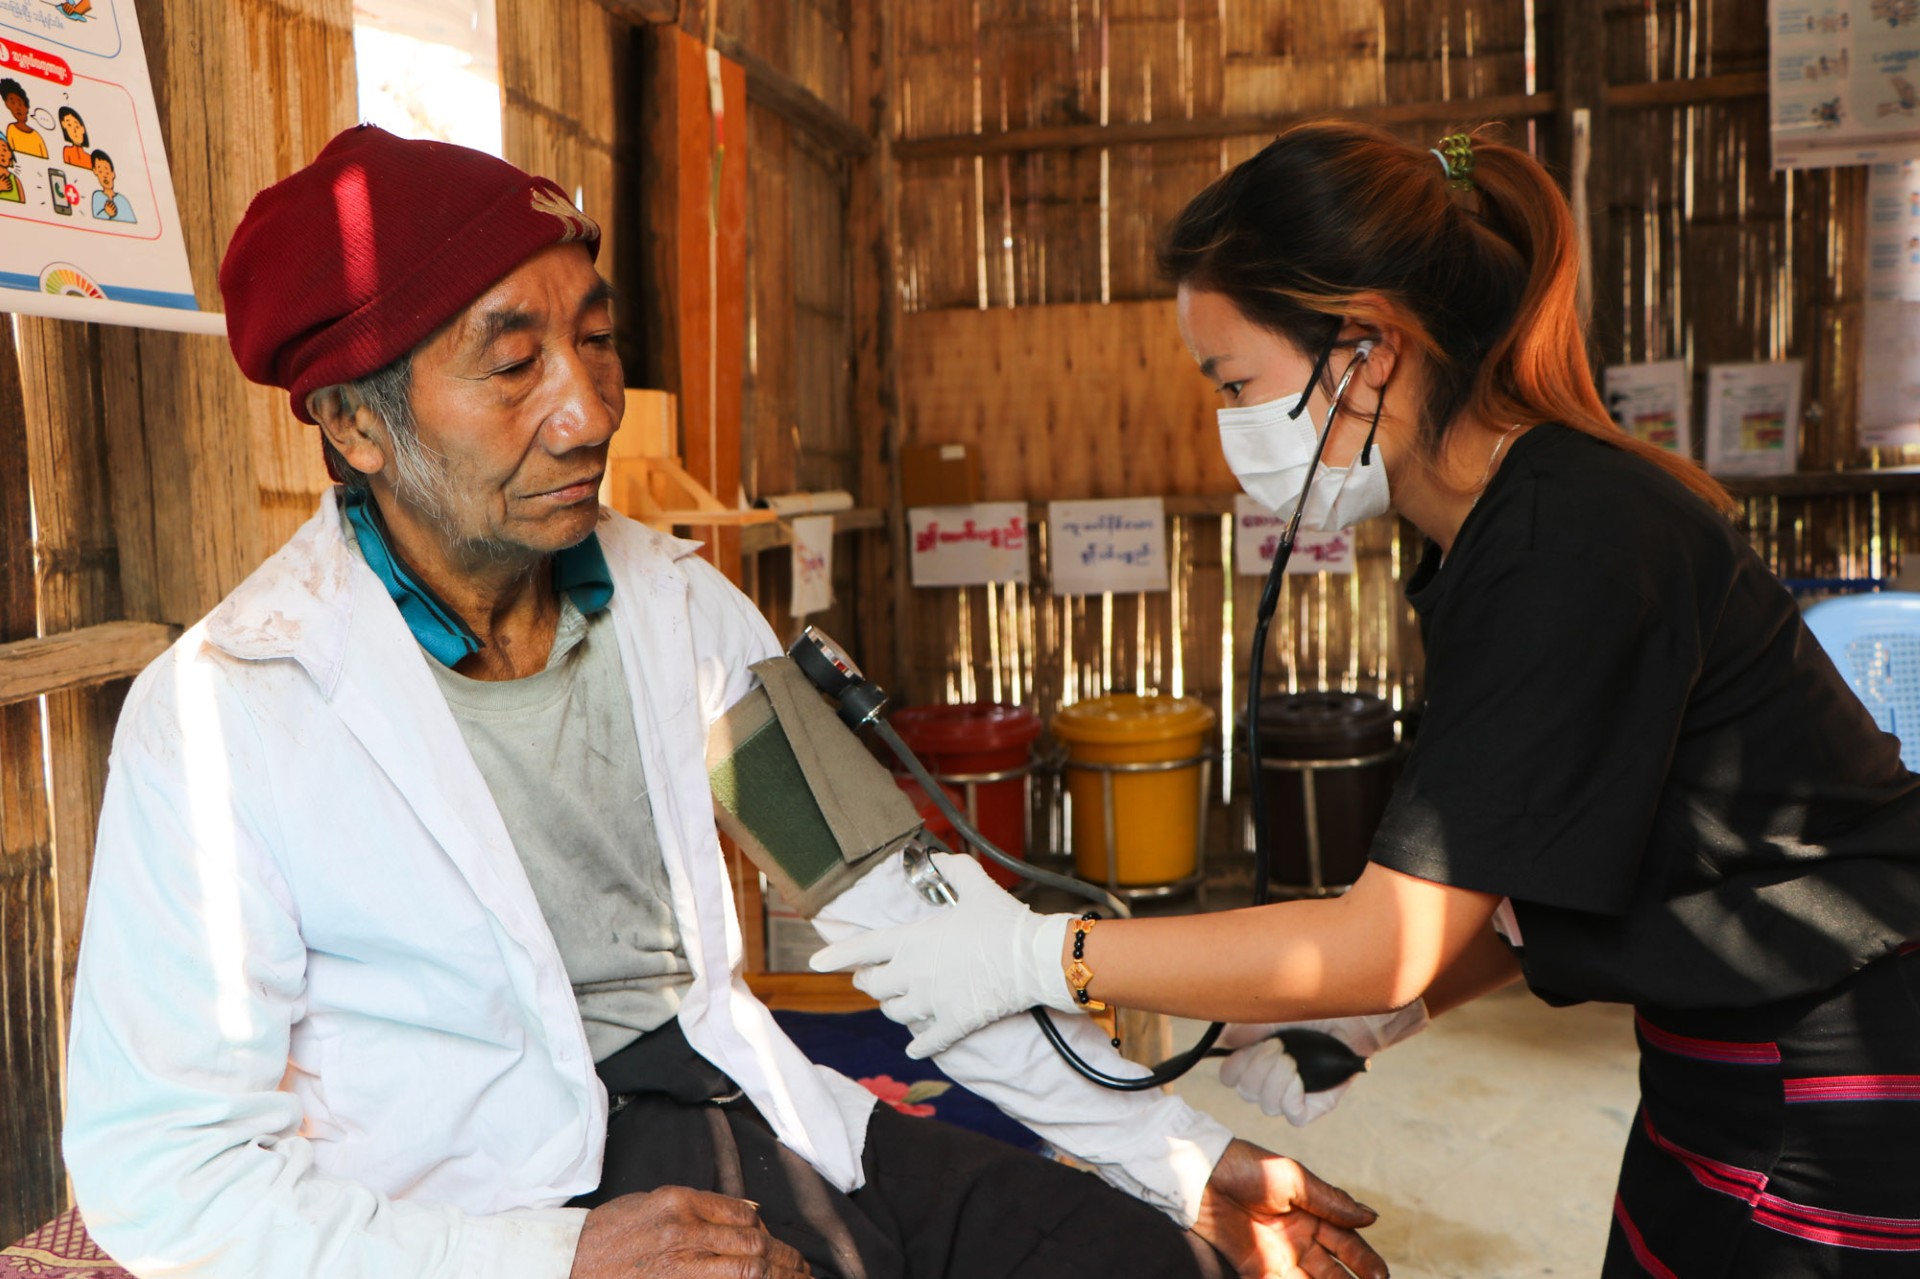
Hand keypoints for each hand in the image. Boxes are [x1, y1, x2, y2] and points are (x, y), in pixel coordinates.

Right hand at [569, 1186, 812, 1277]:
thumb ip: (697, 1207)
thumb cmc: (606, 1236)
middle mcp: (684, 1231)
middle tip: (805, 1272)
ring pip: (748, 1270)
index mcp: (678, 1203)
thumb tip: (747, 1215)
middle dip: (787, 1261)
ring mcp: (681, 1265)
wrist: (566, 1265)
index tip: (780, 1247)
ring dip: (779, 1278)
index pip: (743, 1214)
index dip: (769, 1233)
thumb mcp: (650, 1204)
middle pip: (753, 1244)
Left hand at [809, 852, 1077, 1057]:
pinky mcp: (953, 1023)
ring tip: (897, 1001)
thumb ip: (952, 870)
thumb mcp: (976, 885)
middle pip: (872, 986)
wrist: (1032, 960)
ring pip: (894, 1013)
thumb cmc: (1003, 921)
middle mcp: (913, 974)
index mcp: (911, 940)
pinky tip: (915, 1047)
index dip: (836, 955)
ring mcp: (931, 1002)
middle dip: (867, 981)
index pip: (861, 948)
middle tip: (869, 978)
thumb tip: (937, 858)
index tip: (816, 962)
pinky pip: (926, 1041)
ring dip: (892, 1007)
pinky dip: (918, 1045)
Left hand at [1192, 1139, 1387, 1278]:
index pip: (1346, 1242)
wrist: (1201, 1174)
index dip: (1364, 1260)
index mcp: (1312, 1214)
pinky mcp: (1257, 1269)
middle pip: (1334, 1269)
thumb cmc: (1247, 1167)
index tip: (1382, 1276)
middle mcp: (1299, 1238)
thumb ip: (1331, 1202)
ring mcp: (1279, 1256)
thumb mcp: (1295, 1180)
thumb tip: (1371, 1218)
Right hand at [1217, 1003, 1427, 1125]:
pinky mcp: (1316, 1104)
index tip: (1252, 1046)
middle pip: (1247, 1092)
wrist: (1354, 1014)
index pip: (1230, 1077)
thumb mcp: (1275, 1014)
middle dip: (1258, 1068)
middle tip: (1278, 1046)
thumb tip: (1225, 1040)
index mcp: (1258, 1057)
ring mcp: (1295, 1093)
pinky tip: (1299, 1078)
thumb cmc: (1316, 1009)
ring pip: (1268, 1105)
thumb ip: (1248, 1028)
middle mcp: (1273, 1079)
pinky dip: (1291, 1097)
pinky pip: (1294, 1116)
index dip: (1235, 1067)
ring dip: (1276, 1080)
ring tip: (1292, 1058)